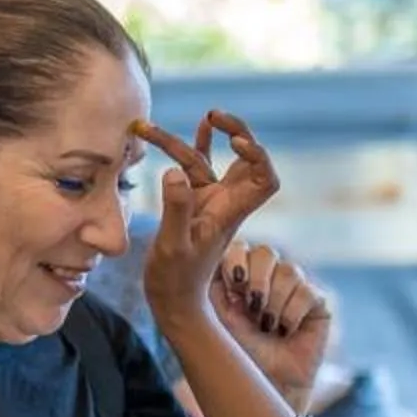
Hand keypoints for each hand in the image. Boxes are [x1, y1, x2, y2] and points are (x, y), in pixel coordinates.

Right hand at [133, 112, 280, 320]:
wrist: (174, 301)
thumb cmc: (175, 280)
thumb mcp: (172, 246)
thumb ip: (176, 210)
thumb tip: (174, 172)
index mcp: (230, 212)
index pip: (264, 178)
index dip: (258, 155)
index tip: (236, 143)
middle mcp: (226, 203)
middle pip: (247, 160)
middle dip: (236, 132)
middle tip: (214, 114)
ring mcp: (211, 201)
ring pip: (209, 161)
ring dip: (189, 141)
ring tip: (151, 128)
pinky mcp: (194, 203)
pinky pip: (200, 168)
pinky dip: (200, 146)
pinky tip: (201, 126)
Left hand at [209, 243, 332, 408]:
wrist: (266, 384)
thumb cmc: (238, 353)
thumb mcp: (217, 318)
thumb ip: (213, 285)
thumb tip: (214, 254)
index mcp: (240, 277)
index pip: (239, 248)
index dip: (237, 261)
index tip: (234, 285)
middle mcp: (268, 278)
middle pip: (266, 252)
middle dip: (257, 279)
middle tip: (252, 307)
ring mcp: (294, 288)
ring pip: (288, 270)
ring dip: (273, 302)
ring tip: (267, 327)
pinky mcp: (316, 302)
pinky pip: (306, 291)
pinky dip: (291, 314)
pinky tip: (285, 331)